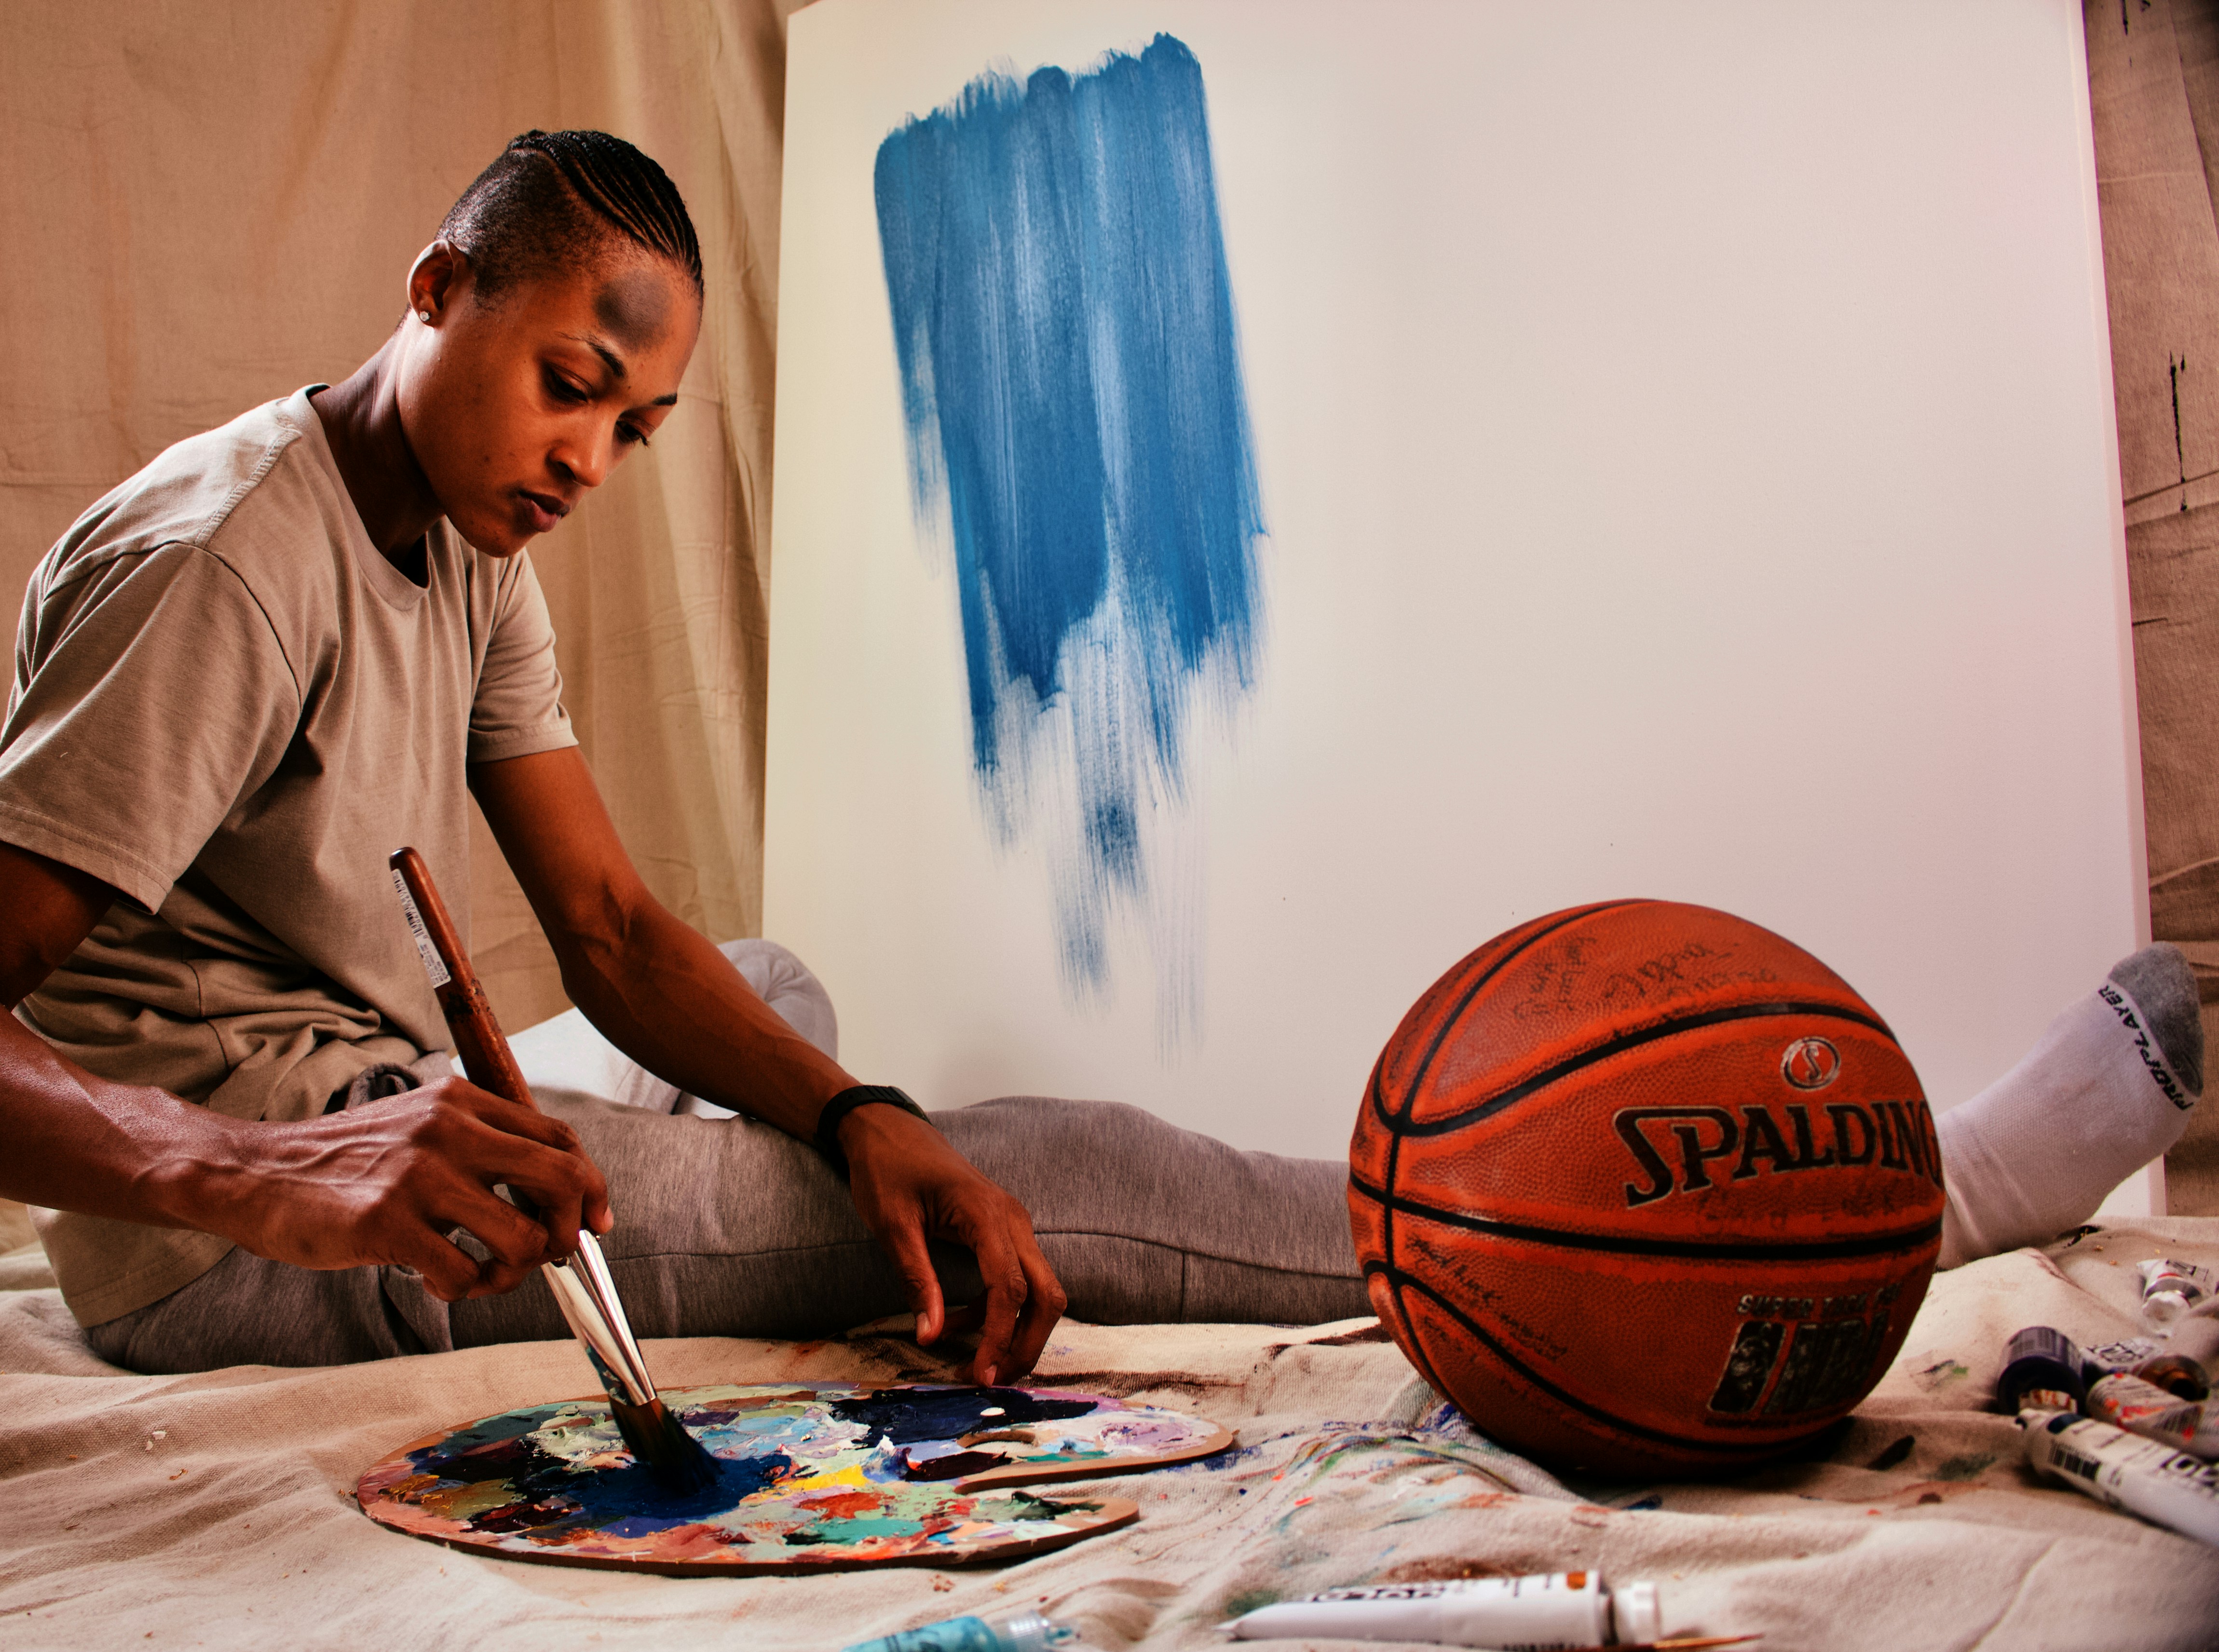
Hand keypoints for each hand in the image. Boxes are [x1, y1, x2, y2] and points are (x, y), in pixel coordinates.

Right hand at [171, 1077, 613, 1302]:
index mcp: (461, 1101)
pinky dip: (462, 1291)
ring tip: (480, 1273)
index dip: (592, 1185)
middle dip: (570, 1229)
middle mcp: (449, 1129)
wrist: (254, 1174)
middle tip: (549, 1254)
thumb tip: (555, 1200)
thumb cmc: (345, 1163)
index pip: (560, 1139)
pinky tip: (435, 1279)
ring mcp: (419, 1175)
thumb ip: (480, 1148)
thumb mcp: (419, 1128)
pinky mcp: (387, 1223)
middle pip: (561, 1178)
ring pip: (521, 1238)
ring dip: (513, 1272)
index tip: (596, 1222)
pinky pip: (463, 1275)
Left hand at [837, 1104, 1067, 1384]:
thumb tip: (928, 1336)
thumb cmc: (887, 1169)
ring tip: (967, 1360)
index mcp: (987, 1215)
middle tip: (991, 1379)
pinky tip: (953, 1323)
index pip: (1010, 1289)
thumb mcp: (893, 1226)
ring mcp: (1011, 1225)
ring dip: (1011, 1331)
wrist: (887, 1129)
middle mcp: (1012, 1220)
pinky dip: (993, 1311)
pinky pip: (1013, 1281)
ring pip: (1036, 1291)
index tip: (981, 1374)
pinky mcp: (1001, 1233)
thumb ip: (917, 1280)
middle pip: (1045, 1295)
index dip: (1001, 1338)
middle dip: (1026, 1344)